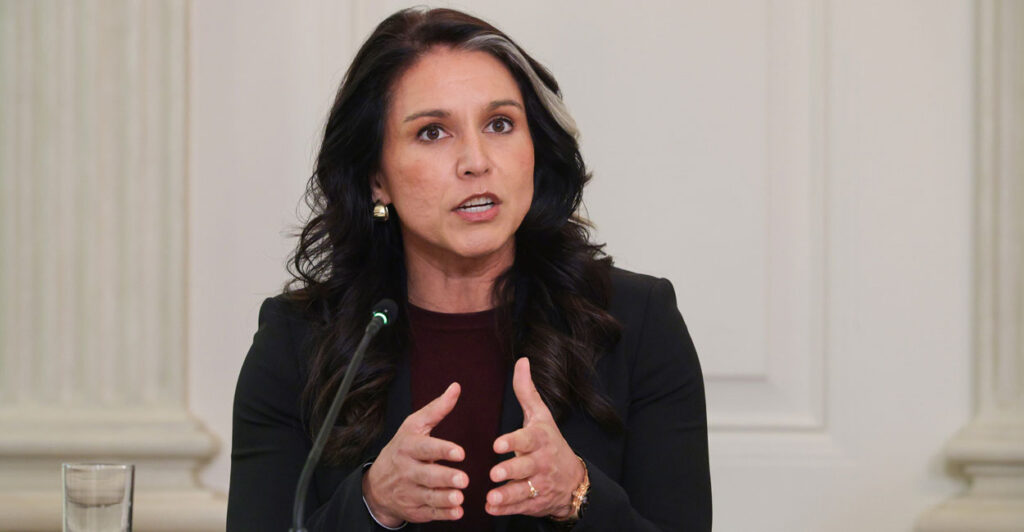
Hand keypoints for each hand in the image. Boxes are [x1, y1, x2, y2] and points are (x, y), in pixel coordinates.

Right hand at [363, 382, 468, 524]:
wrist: (377, 484)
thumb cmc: (402, 449)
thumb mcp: (414, 426)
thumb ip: (437, 409)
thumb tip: (456, 387)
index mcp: (408, 446)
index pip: (425, 448)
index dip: (442, 450)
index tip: (460, 452)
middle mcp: (407, 470)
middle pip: (427, 475)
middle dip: (445, 478)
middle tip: (463, 479)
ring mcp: (409, 491)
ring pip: (428, 496)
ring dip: (445, 498)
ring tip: (460, 497)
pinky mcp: (414, 509)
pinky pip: (430, 512)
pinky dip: (443, 514)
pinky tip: (457, 512)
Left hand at [485, 358, 584, 518]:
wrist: (573, 480)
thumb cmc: (550, 442)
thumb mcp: (541, 416)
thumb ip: (527, 391)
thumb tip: (522, 361)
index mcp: (540, 439)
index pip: (528, 439)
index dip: (513, 441)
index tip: (498, 443)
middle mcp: (541, 462)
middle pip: (525, 467)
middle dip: (510, 470)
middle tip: (494, 473)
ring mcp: (539, 484)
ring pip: (523, 491)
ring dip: (507, 495)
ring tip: (491, 497)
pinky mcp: (535, 502)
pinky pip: (520, 507)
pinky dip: (506, 509)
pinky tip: (491, 509)